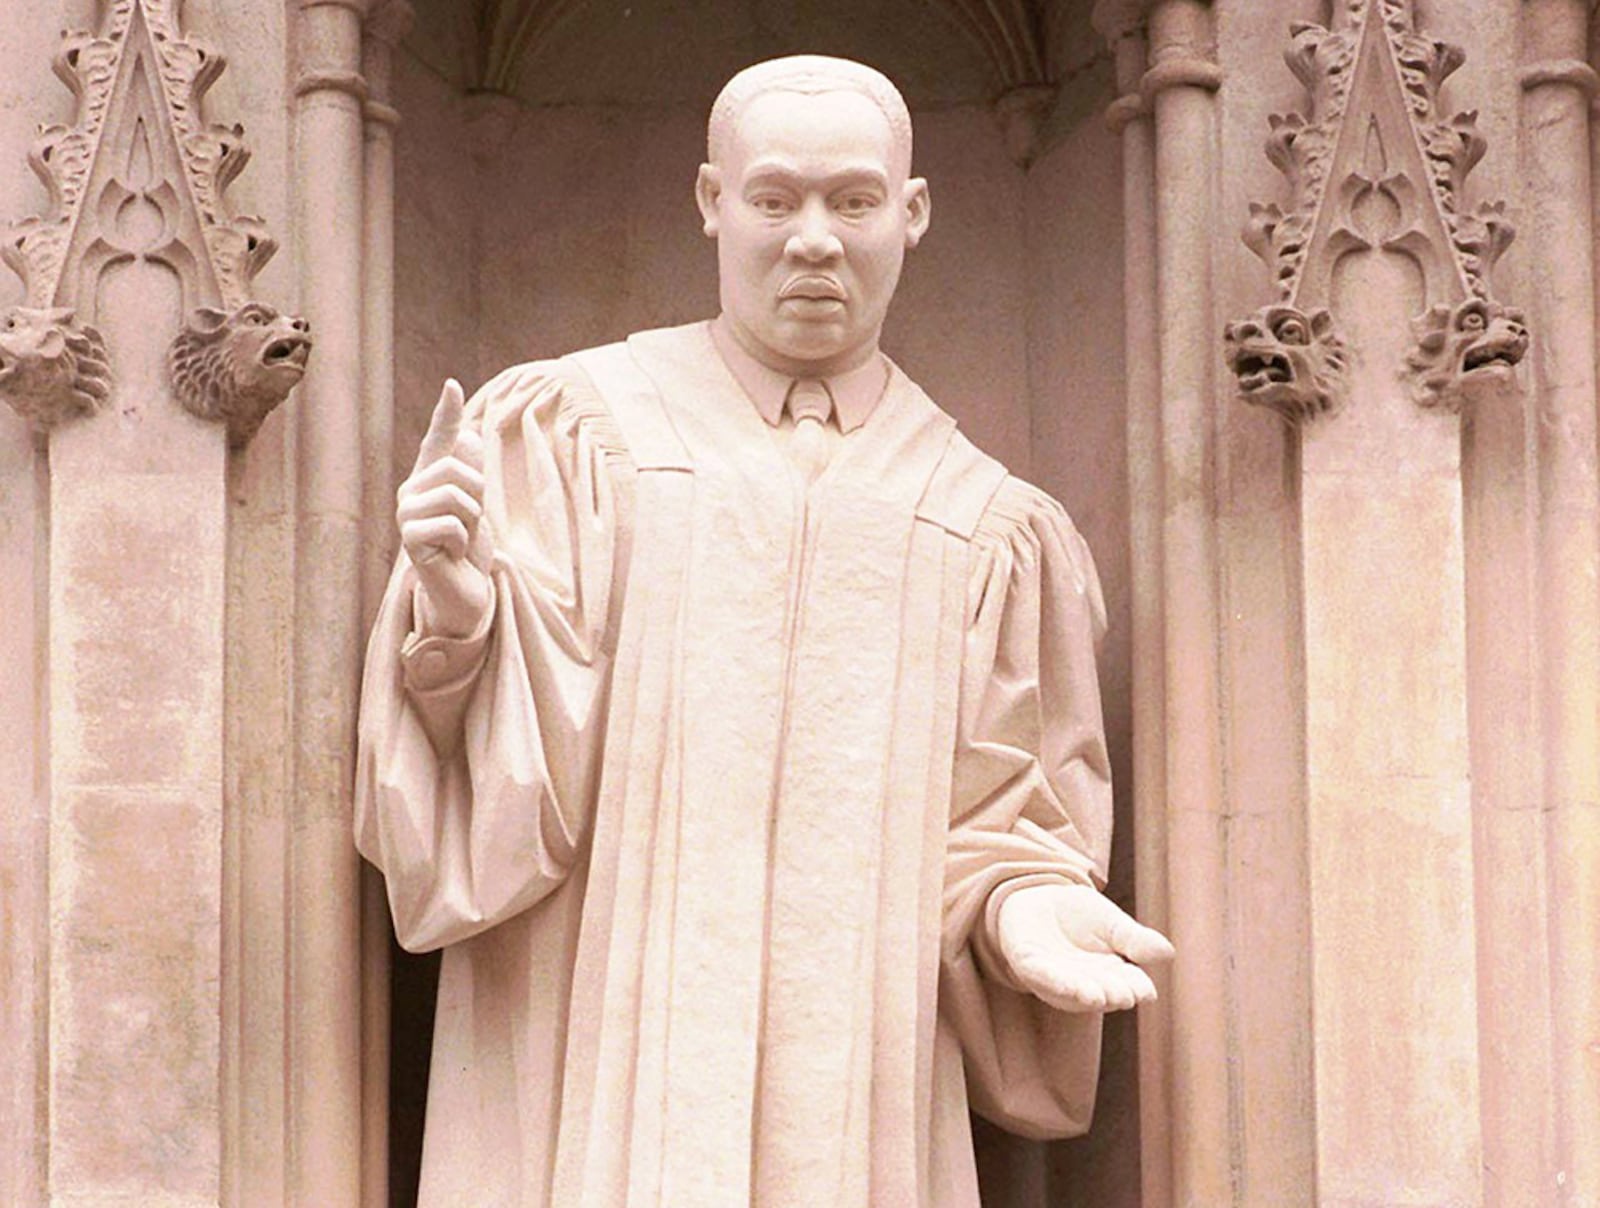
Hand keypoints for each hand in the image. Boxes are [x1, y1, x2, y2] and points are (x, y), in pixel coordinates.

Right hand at [398, 379, 492, 637]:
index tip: (454, 385)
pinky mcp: (409, 538)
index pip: (438, 440)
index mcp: (429, 481)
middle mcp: (411, 492)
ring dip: (472, 521)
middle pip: (457, 469)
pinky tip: (452, 555)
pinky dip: (463, 541)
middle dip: (478, 498)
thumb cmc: (468, 551)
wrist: (463, 592)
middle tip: (469, 526)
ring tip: (461, 540)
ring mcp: (406, 515)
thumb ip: (472, 474)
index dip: (447, 415)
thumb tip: (472, 434)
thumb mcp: (477, 508)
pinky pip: (451, 522)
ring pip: (456, 494)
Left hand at [995, 881, 1173, 1012]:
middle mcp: (1086, 984)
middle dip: (1111, 994)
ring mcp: (1056, 978)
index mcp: (1113, 975)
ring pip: (1072, 992)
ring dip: (1083, 994)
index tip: (1145, 992)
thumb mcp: (1112, 923)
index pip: (1131, 985)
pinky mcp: (1029, 965)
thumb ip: (1135, 939)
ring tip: (1096, 996)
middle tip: (1123, 994)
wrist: (1038, 897)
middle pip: (1104, 993)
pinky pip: (1041, 977)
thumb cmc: (1080, 917)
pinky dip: (1054, 982)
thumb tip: (1167, 953)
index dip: (1137, 989)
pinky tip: (1068, 985)